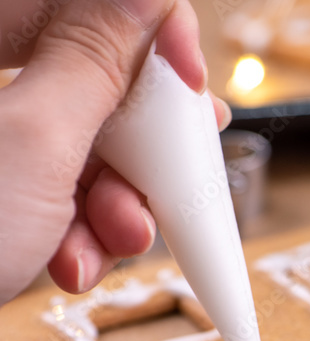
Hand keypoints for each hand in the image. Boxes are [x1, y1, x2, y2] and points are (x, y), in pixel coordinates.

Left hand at [0, 0, 229, 303]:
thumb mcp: (36, 144)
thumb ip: (99, 61)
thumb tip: (148, 0)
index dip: (149, 28)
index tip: (189, 74)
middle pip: (90, 75)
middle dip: (142, 138)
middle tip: (176, 164)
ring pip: (85, 142)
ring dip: (121, 199)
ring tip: (119, 238)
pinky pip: (61, 187)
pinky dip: (83, 228)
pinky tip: (76, 260)